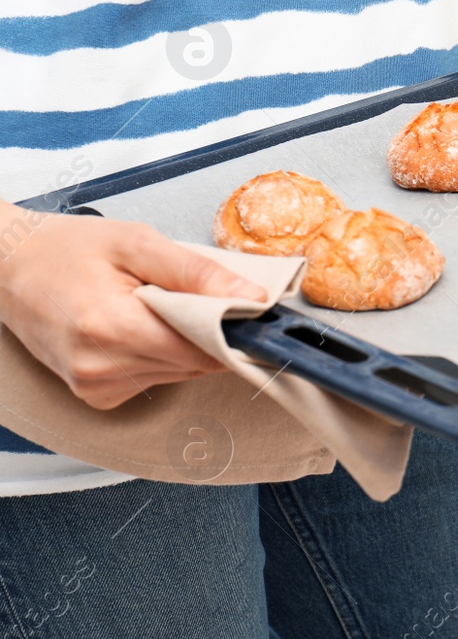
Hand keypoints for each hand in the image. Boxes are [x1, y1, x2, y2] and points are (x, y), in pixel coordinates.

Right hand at [0, 207, 266, 408]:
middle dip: (205, 331)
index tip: (242, 308)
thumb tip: (251, 300)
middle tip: (186, 294)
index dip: (230, 328)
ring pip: (179, 374)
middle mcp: (100, 368)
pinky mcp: (95, 396)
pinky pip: (155, 379)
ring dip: (181, 343)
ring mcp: (94, 387)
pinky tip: (135, 328)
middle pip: (195, 364)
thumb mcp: (137, 243)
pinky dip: (159, 355)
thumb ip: (198, 273)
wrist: (6, 267)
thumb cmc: (66, 250)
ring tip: (151, 307)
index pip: (205, 350)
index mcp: (111, 328)